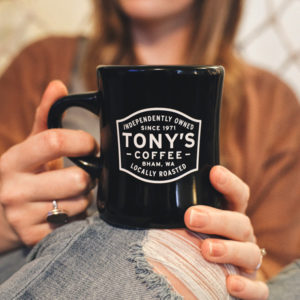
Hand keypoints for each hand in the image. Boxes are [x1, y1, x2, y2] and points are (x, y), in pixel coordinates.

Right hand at [0, 81, 96, 250]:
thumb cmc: (18, 178)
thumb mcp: (26, 149)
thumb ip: (43, 118)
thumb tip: (58, 85)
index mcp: (13, 161)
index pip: (54, 141)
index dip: (82, 141)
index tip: (90, 145)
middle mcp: (14, 189)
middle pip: (77, 179)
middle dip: (87, 176)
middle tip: (82, 175)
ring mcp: (23, 217)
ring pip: (80, 203)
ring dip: (83, 197)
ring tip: (69, 194)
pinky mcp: (34, 238)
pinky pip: (75, 223)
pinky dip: (76, 216)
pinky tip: (63, 211)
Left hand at [184, 166, 268, 299]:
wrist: (208, 276)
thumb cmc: (194, 242)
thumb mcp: (187, 223)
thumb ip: (176, 212)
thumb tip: (148, 195)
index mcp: (229, 215)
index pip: (238, 195)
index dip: (229, 183)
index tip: (213, 172)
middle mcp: (241, 236)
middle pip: (240, 222)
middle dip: (217, 219)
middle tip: (191, 217)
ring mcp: (248, 261)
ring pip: (249, 253)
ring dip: (229, 250)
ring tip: (206, 249)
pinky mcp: (251, 288)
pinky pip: (257, 290)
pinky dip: (247, 287)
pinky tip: (230, 284)